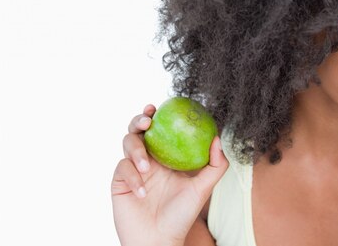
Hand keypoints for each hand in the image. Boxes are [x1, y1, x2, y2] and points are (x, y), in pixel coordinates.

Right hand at [111, 104, 228, 245]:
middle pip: (139, 129)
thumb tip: (217, 138)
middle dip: (139, 119)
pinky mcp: (120, 181)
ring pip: (128, 143)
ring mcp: (133, 169)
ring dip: (136, 151)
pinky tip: (141, 192)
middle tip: (147, 121)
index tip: (162, 106)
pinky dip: (132, 176)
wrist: (158, 240)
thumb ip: (215, 165)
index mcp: (167, 155)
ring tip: (147, 167)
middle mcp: (149, 158)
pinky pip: (122, 168)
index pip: (162, 128)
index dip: (159, 114)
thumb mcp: (203, 189)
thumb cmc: (182, 215)